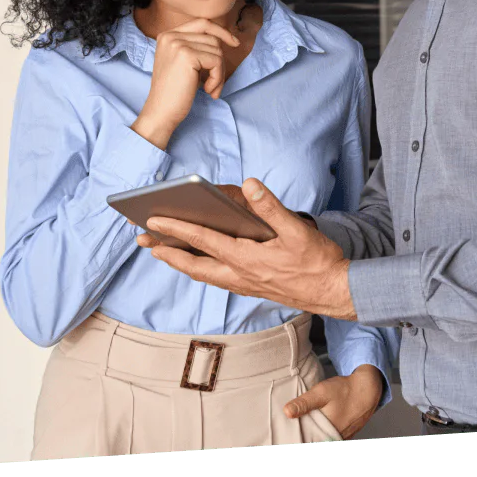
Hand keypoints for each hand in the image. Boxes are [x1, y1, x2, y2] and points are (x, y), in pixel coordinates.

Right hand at [130, 19, 239, 148]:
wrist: (161, 112)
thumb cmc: (174, 92)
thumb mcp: (182, 63)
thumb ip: (195, 47)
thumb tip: (224, 38)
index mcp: (167, 35)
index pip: (202, 23)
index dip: (221, 31)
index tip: (235, 43)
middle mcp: (170, 36)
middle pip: (212, 39)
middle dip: (220, 62)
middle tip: (216, 83)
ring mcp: (177, 44)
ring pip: (217, 50)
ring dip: (219, 73)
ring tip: (211, 89)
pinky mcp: (187, 55)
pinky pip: (216, 61)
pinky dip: (218, 78)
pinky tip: (208, 90)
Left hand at [135, 178, 357, 319]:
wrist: (333, 292)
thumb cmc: (317, 261)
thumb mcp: (297, 229)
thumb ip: (271, 206)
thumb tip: (249, 184)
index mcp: (246, 258)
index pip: (202, 240)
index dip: (175, 229)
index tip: (153, 221)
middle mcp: (239, 275)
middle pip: (193, 264)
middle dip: (166, 252)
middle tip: (142, 243)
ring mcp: (244, 284)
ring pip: (202, 274)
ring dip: (180, 262)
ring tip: (162, 252)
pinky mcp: (251, 287)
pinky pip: (216, 278)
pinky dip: (199, 269)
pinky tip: (198, 262)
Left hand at [285, 364, 383, 440]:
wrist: (367, 388)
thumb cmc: (345, 390)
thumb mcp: (321, 392)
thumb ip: (304, 403)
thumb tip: (287, 412)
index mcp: (327, 432)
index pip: (308, 445)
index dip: (297, 443)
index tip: (286, 441)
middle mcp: (336, 439)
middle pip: (315, 445)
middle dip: (304, 441)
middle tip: (289, 437)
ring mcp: (343, 438)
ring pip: (323, 442)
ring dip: (313, 438)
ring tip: (301, 433)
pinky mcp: (346, 434)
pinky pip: (331, 439)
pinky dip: (322, 435)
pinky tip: (316, 428)